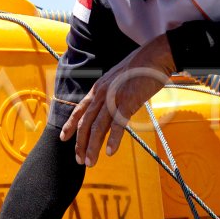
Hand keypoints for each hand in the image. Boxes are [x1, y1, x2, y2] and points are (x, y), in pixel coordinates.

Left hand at [60, 36, 173, 167]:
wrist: (156, 56)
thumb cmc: (141, 67)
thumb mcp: (119, 79)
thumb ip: (113, 93)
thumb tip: (112, 106)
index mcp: (99, 88)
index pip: (79, 110)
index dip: (70, 126)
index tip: (63, 138)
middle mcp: (102, 94)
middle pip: (85, 123)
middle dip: (80, 144)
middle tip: (79, 160)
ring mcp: (114, 98)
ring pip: (97, 128)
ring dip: (92, 147)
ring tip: (90, 162)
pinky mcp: (128, 102)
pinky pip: (117, 125)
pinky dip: (113, 140)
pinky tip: (110, 152)